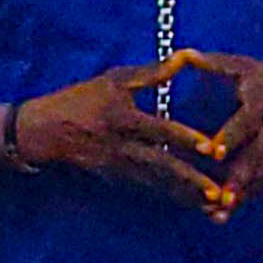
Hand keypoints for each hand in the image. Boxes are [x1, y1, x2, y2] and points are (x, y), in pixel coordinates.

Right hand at [8, 53, 229, 213]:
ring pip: (158, 183)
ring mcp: (119, 167)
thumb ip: (153, 72)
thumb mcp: (115, 79)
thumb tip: (186, 56)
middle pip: (163, 166)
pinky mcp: (116, 179)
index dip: (186, 139)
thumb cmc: (81, 99)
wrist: (43, 132)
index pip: (160, 130)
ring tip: (214, 206)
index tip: (212, 149)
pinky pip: (149, 188)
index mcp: (123, 118)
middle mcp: (123, 147)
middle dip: (191, 181)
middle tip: (218, 194)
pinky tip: (192, 203)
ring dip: (186, 195)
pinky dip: (171, 196)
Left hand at [176, 51, 262, 212]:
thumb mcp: (246, 66)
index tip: (212, 151)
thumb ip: (213, 63)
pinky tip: (222, 217)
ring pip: (260, 175)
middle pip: (257, 155)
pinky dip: (244, 200)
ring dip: (240, 195)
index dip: (230, 136)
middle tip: (219, 195)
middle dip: (239, 176)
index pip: (247, 121)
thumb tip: (180, 54)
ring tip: (217, 212)